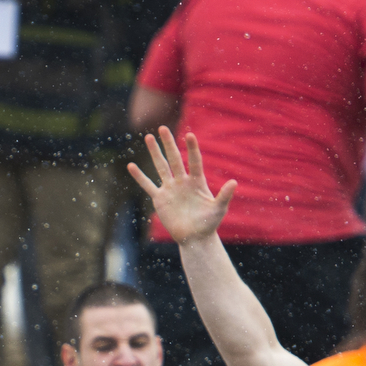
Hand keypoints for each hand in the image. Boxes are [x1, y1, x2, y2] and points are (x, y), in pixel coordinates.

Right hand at [126, 127, 235, 245]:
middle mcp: (183, 181)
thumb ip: (225, 195)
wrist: (195, 238)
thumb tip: (234, 182)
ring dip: (155, 153)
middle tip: (162, 128)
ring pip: (161, 167)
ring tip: (148, 137)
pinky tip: (131, 166)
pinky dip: (139, 177)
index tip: (189, 135)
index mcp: (197, 182)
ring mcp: (170, 189)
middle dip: (168, 144)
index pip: (194, 161)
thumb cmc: (209, 224)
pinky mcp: (160, 199)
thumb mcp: (218, 209)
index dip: (192, 149)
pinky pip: (148, 185)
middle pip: (175, 159)